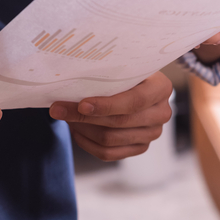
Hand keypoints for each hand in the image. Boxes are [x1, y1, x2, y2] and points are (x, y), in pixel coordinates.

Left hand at [49, 71, 172, 160]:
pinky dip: (87, 143)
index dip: (107, 105)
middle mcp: (161, 113)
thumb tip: (70, 83)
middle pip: (119, 122)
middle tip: (58, 109)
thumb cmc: (124, 71)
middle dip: (84, 116)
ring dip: (83, 129)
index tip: (81, 104)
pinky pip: (108, 154)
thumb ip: (105, 72)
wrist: (134, 84)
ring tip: (66, 116)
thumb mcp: (121, 65)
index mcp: (161, 88)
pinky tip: (76, 130)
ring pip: (110, 140)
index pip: (135, 101)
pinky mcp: (140, 147)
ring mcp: (152, 133)